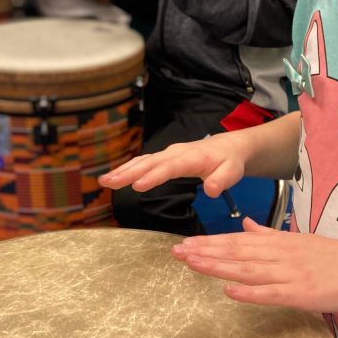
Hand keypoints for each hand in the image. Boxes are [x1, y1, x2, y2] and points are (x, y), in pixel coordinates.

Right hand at [100, 135, 246, 198]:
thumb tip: (211, 190)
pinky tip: (114, 177)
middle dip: (128, 172)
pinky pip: (143, 162)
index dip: (153, 176)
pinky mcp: (163, 158)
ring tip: (104, 181)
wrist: (227, 147)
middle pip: (149, 162)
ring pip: (143, 160)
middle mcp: (175, 153)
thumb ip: (222, 180)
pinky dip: (128, 168)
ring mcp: (168, 154)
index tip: (137, 186)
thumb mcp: (232, 172)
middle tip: (109, 182)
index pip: (170, 168)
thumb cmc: (229, 162)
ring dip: (123, 170)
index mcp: (192, 157)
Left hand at [172, 218, 337, 312]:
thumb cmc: (336, 258)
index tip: (185, 244)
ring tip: (192, 264)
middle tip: (176, 252)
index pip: (237, 241)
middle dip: (205, 252)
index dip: (210, 243)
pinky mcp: (302, 294)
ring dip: (217, 267)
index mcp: (280, 241)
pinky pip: (270, 294)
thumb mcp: (300, 240)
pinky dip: (249, 292)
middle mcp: (281, 254)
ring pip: (247, 270)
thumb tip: (243, 224)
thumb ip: (269, 234)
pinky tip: (228, 291)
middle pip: (236, 253)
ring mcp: (291, 274)